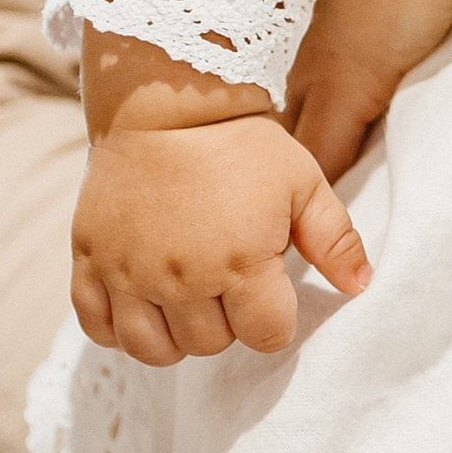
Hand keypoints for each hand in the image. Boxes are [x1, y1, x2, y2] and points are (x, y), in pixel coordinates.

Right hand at [72, 32, 368, 362]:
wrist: (166, 103)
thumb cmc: (241, 143)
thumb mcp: (303, 183)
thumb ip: (336, 239)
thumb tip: (361, 287)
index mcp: (241, 263)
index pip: (266, 337)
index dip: (273, 319)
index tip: (267, 291)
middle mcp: (181, 277)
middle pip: (209, 344)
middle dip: (225, 322)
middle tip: (225, 283)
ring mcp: (129, 272)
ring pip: (153, 349)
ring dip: (174, 336)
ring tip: (185, 302)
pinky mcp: (90, 259)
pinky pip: (98, 325)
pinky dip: (119, 328)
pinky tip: (141, 305)